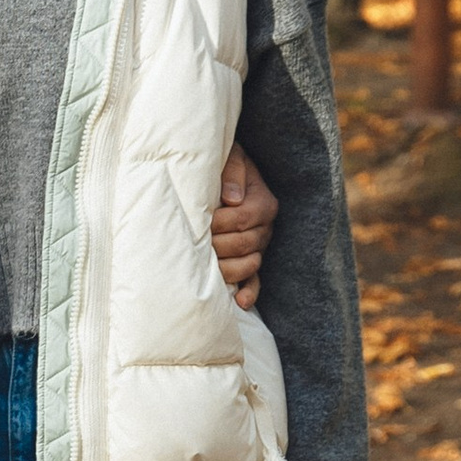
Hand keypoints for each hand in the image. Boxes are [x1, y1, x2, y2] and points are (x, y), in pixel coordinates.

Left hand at [212, 145, 275, 307]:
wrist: (227, 173)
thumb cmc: (223, 164)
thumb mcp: (230, 158)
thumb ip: (232, 173)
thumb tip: (231, 199)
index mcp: (263, 202)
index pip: (241, 219)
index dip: (218, 223)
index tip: (197, 223)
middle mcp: (265, 226)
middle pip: (244, 244)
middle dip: (217, 246)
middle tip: (195, 245)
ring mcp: (260, 245)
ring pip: (249, 264)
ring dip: (228, 270)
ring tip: (206, 271)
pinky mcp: (252, 258)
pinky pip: (255, 279)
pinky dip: (250, 291)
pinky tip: (241, 303)